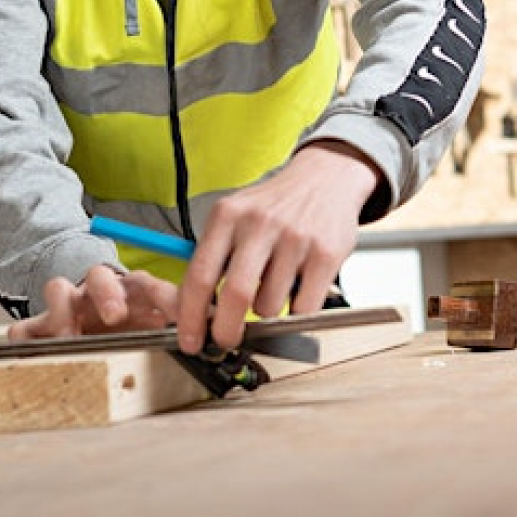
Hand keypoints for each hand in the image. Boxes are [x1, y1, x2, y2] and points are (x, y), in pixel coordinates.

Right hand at [7, 265, 178, 341]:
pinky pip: (24, 328)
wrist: (88, 318)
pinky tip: (33, 350)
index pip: (148, 283)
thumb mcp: (155, 320)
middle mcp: (98, 292)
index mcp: (131, 290)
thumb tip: (214, 325)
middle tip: (115, 315)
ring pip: (58, 289)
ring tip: (69, 334)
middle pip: (100, 276)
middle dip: (108, 292)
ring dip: (64, 308)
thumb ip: (178, 320)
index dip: (164, 295)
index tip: (179, 314)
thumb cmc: (128, 323)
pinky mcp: (40, 327)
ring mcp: (67, 307)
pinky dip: (27, 337)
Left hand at [176, 141, 380, 353]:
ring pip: (269, 306)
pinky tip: (296, 286)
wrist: (324, 178)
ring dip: (266, 310)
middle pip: (236, 295)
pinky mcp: (325, 254)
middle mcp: (260, 224)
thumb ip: (212, 257)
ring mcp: (295, 238)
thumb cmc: (273, 206)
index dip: (191, 316)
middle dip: (226, 330)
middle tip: (226, 338)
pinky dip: (296, 310)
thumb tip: (191, 311)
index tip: (190, 339)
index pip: (200, 275)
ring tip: (273, 286)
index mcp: (227, 216)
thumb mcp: (233, 217)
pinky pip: (303, 307)